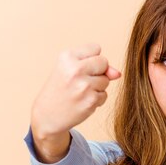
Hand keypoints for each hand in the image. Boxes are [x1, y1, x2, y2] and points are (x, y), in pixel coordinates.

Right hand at [30, 44, 120, 161]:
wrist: (47, 116)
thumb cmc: (60, 90)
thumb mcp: (71, 70)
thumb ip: (96, 66)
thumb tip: (118, 74)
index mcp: (67, 57)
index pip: (96, 48)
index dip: (90, 60)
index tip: (78, 69)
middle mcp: (75, 69)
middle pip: (104, 62)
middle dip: (97, 71)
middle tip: (80, 81)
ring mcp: (84, 86)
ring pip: (106, 80)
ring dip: (97, 87)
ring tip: (79, 92)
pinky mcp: (91, 101)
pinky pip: (104, 95)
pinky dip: (96, 100)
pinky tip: (82, 102)